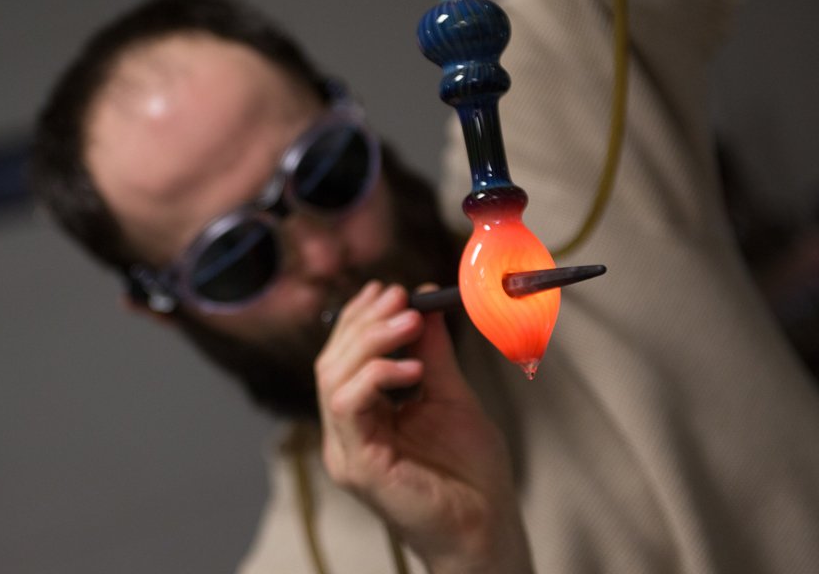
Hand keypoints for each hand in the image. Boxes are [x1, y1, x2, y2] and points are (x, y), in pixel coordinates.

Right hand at [316, 282, 533, 573]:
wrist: (487, 528)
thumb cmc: (471, 473)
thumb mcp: (449, 396)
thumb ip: (431, 354)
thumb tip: (423, 304)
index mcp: (362, 418)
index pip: (342, 358)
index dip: (359, 319)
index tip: (388, 289)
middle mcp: (345, 434)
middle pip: (331, 362)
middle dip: (364, 323)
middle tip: (399, 299)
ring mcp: (346, 451)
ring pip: (333, 378)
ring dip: (369, 341)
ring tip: (407, 322)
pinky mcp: (359, 466)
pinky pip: (349, 407)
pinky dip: (376, 377)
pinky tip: (410, 367)